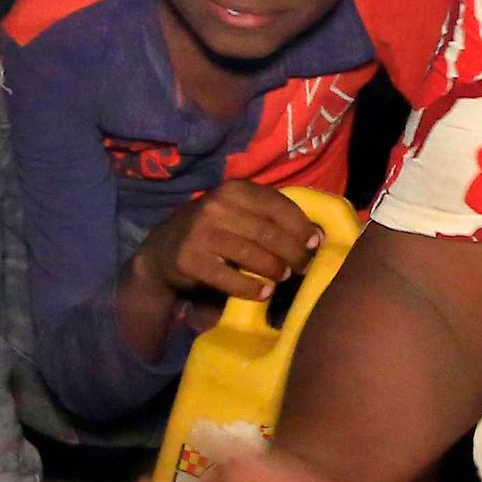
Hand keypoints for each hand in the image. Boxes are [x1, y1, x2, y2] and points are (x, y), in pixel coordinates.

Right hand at [134, 178, 323, 302]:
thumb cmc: (213, 229)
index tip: (315, 243)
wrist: (163, 250)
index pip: (278, 205)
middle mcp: (216, 206)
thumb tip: (317, 235)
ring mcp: (201, 233)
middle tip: (303, 267)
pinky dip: (252, 289)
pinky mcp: (190, 260)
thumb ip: (269, 217)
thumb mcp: (237, 211)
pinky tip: (263, 293)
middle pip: (269, 233)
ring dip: (275, 270)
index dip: (301, 226)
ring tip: (284, 277)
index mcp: (234, 189)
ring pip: (253, 255)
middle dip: (293, 253)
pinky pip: (230, 278)